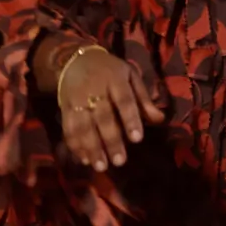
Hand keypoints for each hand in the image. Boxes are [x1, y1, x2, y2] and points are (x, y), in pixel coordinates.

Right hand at [57, 47, 163, 171]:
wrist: (75, 59)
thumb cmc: (109, 70)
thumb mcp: (130, 76)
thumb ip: (143, 98)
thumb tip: (160, 120)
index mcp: (115, 79)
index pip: (124, 100)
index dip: (130, 119)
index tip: (137, 139)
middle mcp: (95, 89)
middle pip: (103, 117)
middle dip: (110, 140)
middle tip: (119, 162)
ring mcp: (77, 99)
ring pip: (83, 125)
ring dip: (91, 148)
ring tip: (100, 166)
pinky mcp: (65, 108)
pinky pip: (68, 128)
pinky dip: (74, 145)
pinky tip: (83, 160)